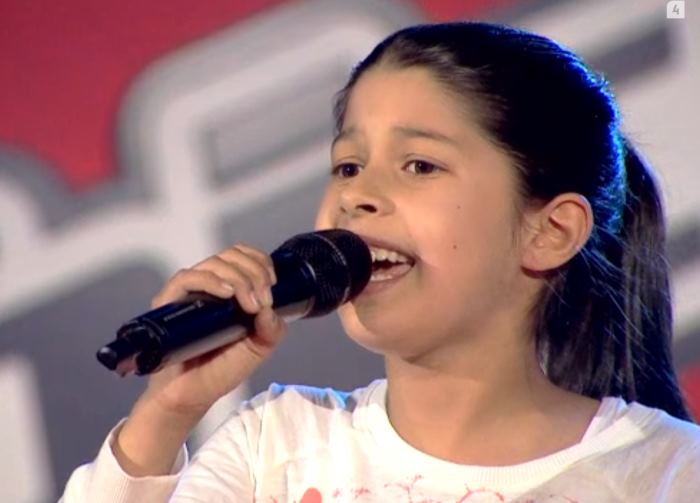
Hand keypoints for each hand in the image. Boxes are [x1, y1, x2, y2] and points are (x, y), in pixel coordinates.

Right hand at [114, 242, 287, 475]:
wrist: (191, 395)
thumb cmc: (220, 371)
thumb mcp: (258, 349)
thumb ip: (272, 329)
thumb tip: (271, 309)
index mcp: (230, 291)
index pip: (244, 256)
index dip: (261, 262)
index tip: (272, 284)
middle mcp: (209, 287)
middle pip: (232, 255)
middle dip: (255, 272)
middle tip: (263, 300)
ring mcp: (189, 293)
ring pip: (213, 263)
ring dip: (239, 278)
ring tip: (249, 304)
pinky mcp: (168, 303)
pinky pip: (186, 278)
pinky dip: (210, 280)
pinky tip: (227, 294)